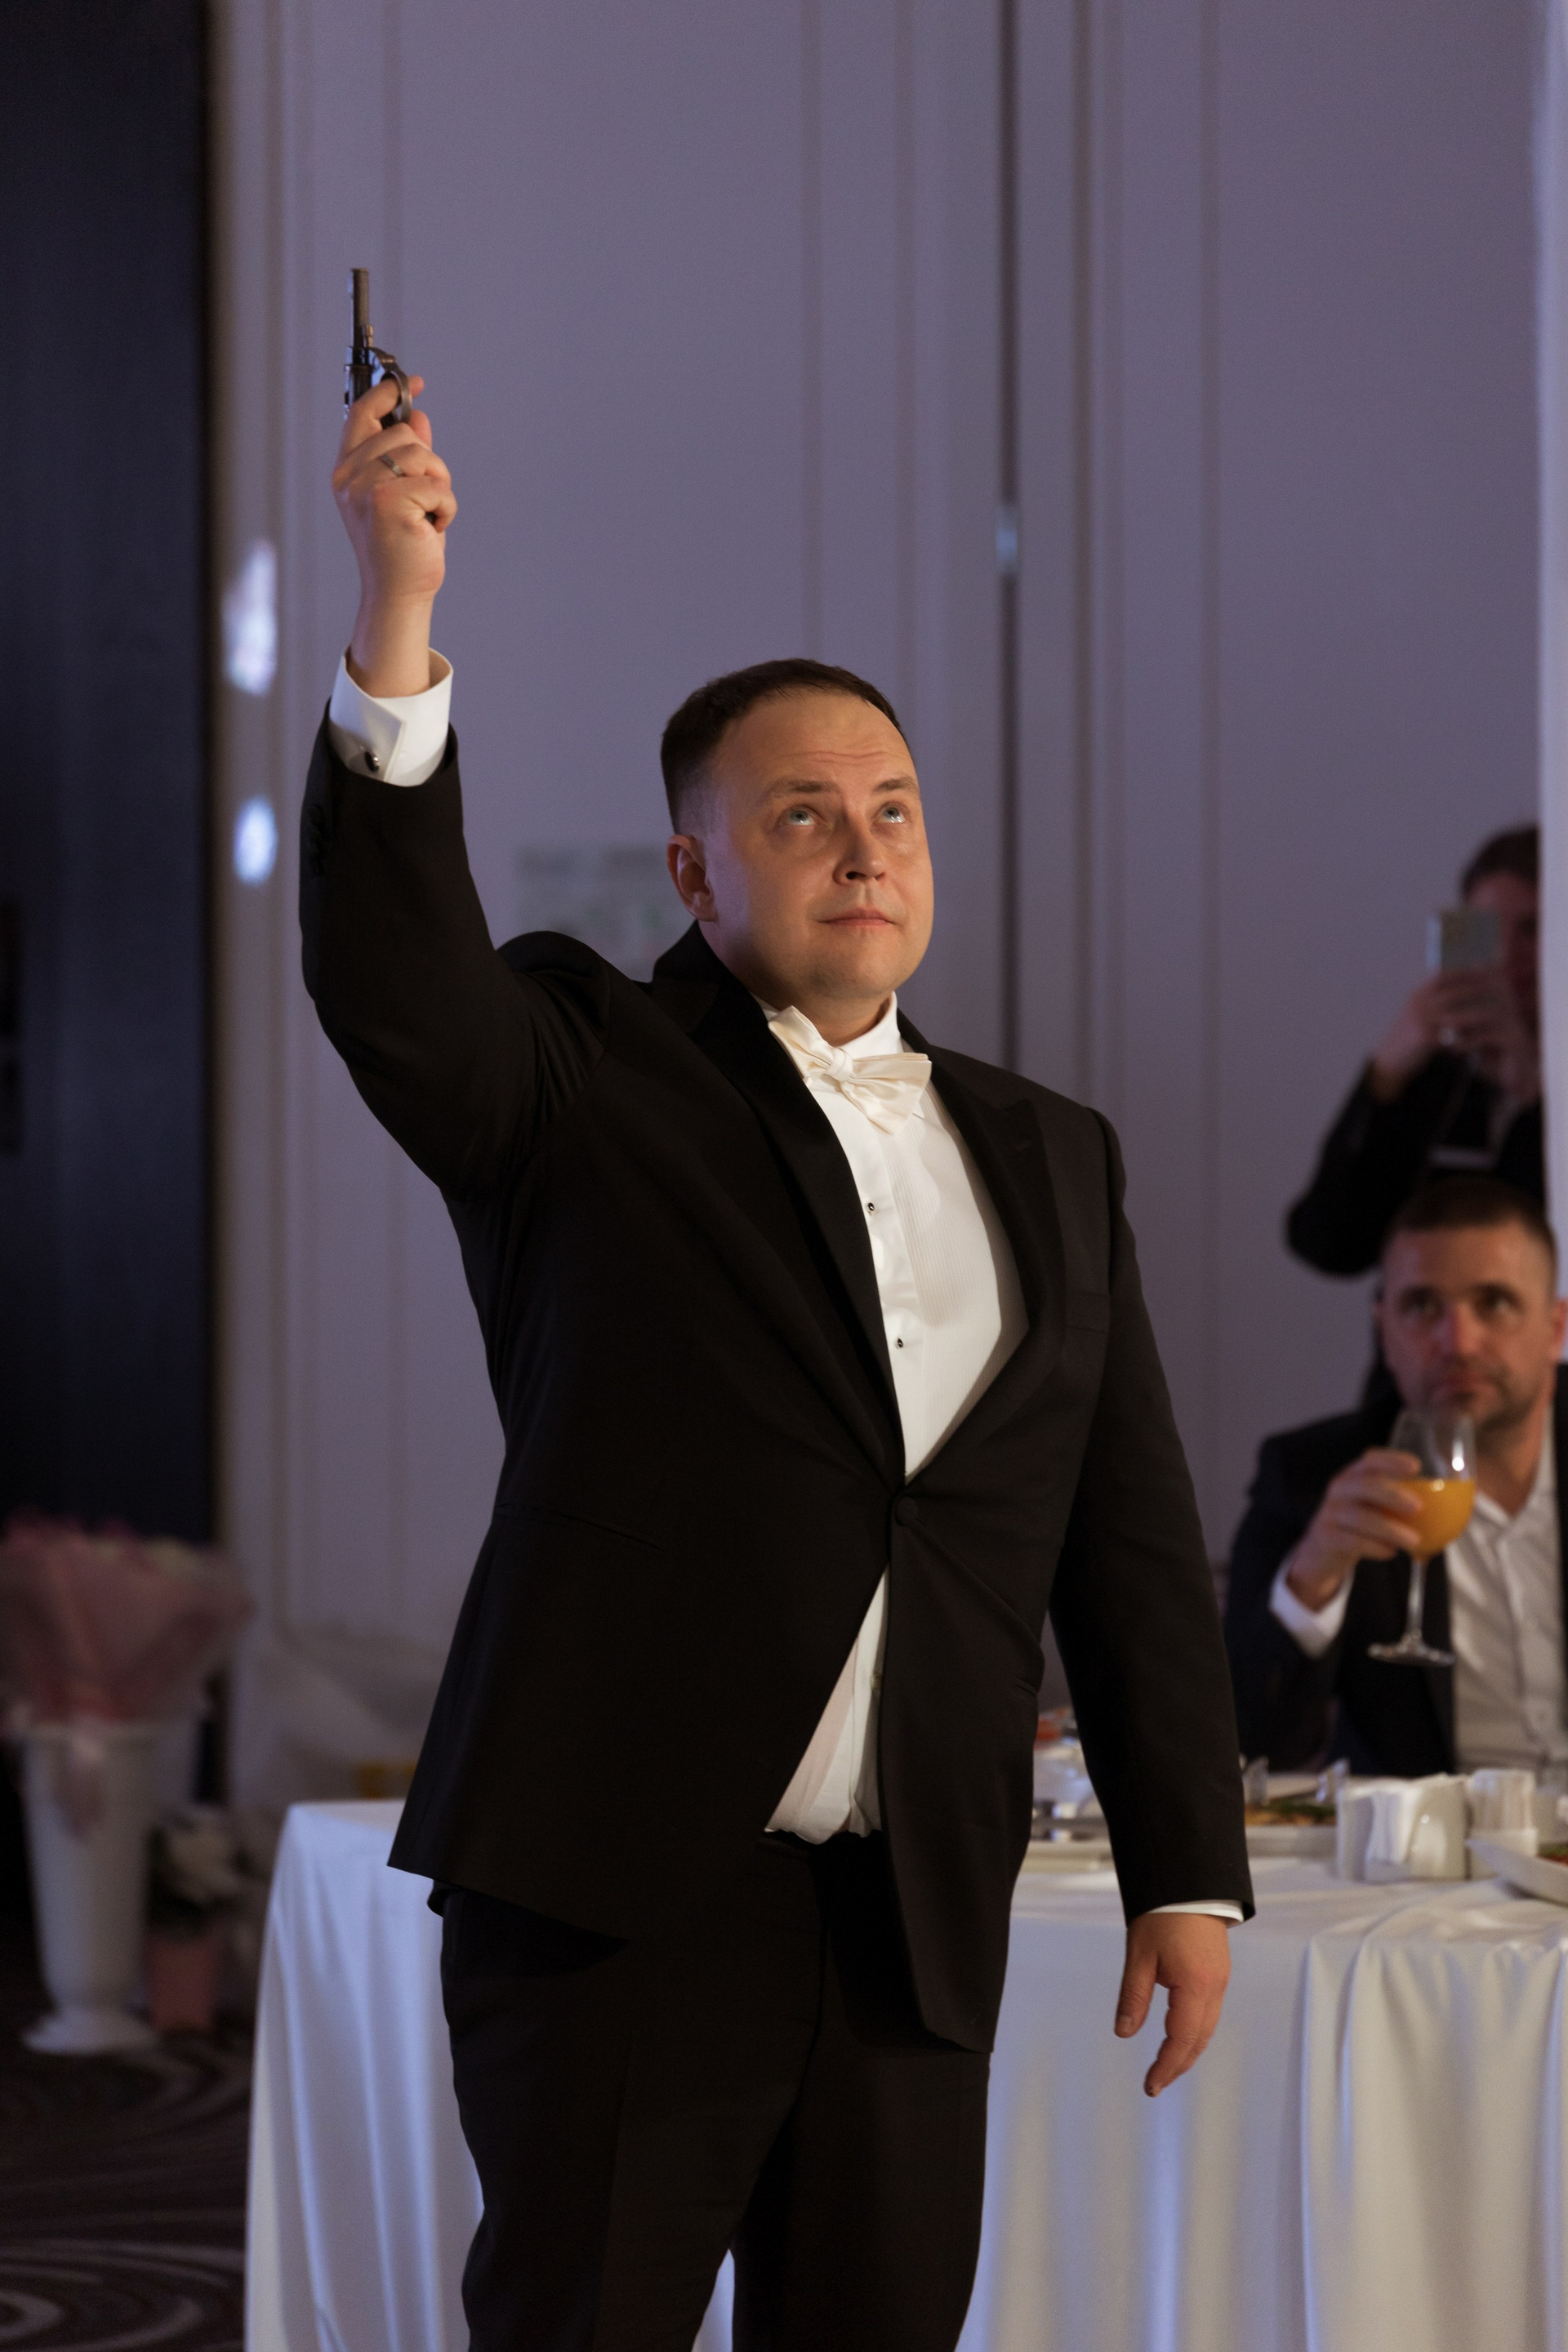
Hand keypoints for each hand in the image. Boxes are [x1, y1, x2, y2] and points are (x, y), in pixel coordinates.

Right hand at [331, 374, 457, 696]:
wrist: (397, 594)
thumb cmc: (401, 548)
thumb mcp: (403, 495)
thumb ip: (406, 456)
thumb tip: (418, 418)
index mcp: (346, 471)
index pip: (362, 413)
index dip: (388, 393)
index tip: (413, 383)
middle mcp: (349, 477)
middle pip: (404, 434)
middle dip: (428, 463)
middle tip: (424, 501)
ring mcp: (367, 489)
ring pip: (423, 456)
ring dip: (439, 487)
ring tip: (425, 517)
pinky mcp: (390, 503)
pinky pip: (438, 486)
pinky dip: (446, 509)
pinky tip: (431, 529)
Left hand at [1114, 1912, 1230, 2096]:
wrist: (1188, 1881)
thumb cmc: (1161, 1913)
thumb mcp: (1139, 1955)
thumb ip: (1134, 1996)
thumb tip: (1124, 2032)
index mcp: (1195, 1986)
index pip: (1181, 2040)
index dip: (1166, 2066)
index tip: (1151, 2086)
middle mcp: (1214, 1988)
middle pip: (1199, 2040)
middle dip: (1178, 2065)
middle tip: (1156, 2083)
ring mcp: (1220, 1980)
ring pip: (1207, 2029)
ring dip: (1188, 2051)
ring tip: (1166, 2067)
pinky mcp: (1219, 1972)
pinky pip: (1210, 2013)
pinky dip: (1195, 2032)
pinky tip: (1180, 2036)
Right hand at [1283, 1446, 1421, 1611]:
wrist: (1321, 1553)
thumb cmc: (1359, 1526)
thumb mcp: (1374, 1508)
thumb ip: (1402, 1503)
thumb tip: (1455, 1507)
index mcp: (1354, 1476)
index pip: (1370, 1459)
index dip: (1391, 1460)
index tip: (1417, 1467)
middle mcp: (1340, 1489)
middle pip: (1363, 1484)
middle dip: (1392, 1493)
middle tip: (1418, 1506)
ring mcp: (1330, 1513)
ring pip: (1359, 1517)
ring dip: (1389, 1528)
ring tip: (1414, 1541)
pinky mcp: (1326, 1537)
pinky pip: (1352, 1541)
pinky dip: (1375, 1547)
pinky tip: (1390, 1553)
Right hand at [1369, 967, 1529, 1101]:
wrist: (1389, 1060)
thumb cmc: (1407, 1037)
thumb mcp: (1416, 1013)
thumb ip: (1433, 1001)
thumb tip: (1459, 988)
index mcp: (1417, 995)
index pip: (1443, 976)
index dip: (1464, 972)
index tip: (1484, 969)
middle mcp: (1418, 1004)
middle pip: (1453, 993)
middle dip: (1477, 989)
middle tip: (1498, 988)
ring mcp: (1420, 1021)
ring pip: (1456, 1014)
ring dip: (1478, 1014)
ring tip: (1495, 1013)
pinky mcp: (1423, 1039)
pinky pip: (1452, 1036)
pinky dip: (1467, 1037)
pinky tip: (1480, 1037)